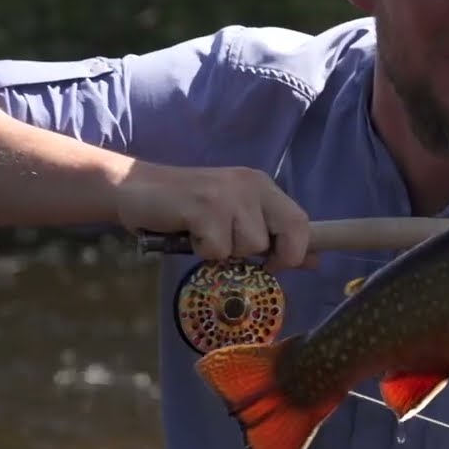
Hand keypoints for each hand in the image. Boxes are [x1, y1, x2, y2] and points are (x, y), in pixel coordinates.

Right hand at [114, 161, 314, 271]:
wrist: (134, 188)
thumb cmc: (188, 210)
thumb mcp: (236, 219)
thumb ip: (273, 237)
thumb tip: (313, 260)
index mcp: (263, 187)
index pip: (302, 220)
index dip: (298, 249)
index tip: (278, 263)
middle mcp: (252, 185)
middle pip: (289, 232)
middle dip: (272, 255)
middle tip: (239, 252)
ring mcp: (228, 194)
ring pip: (251, 245)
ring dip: (226, 252)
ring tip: (204, 234)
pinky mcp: (205, 206)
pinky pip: (219, 250)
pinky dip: (203, 251)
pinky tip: (189, 232)